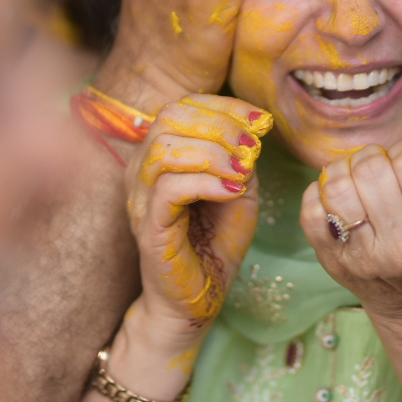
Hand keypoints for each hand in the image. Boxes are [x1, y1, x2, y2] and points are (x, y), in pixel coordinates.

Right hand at [128, 94, 275, 334]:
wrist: (199, 296)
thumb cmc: (215, 241)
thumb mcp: (238, 188)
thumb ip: (240, 157)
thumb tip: (251, 130)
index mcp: (161, 153)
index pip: (182, 106)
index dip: (224, 106)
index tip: (260, 119)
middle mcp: (142, 169)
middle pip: (170, 118)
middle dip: (220, 124)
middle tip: (252, 147)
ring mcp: (141, 197)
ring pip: (165, 148)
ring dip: (213, 152)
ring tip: (242, 170)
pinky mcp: (148, 226)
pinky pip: (169, 188)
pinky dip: (207, 182)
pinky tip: (231, 191)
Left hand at [299, 136, 401, 325]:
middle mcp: (400, 250)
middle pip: (370, 170)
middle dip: (375, 155)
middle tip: (384, 167)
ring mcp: (362, 258)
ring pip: (337, 186)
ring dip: (345, 168)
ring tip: (359, 175)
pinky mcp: (331, 260)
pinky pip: (310, 210)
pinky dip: (319, 191)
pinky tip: (341, 195)